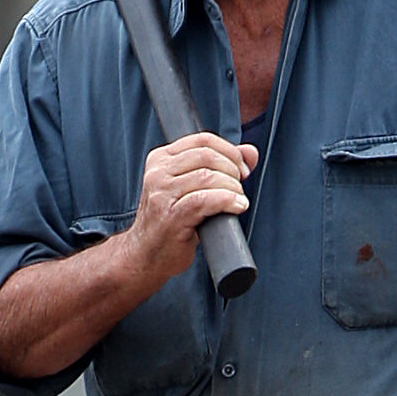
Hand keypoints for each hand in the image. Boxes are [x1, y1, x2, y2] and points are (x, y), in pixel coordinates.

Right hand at [124, 133, 255, 284]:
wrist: (146, 255)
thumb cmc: (171, 222)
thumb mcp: (192, 188)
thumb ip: (219, 166)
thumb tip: (250, 152)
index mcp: (160, 159)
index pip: (203, 140)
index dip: (230, 151)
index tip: (243, 168)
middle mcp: (157, 172)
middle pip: (207, 156)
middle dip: (232, 170)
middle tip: (240, 187)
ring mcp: (162, 193)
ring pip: (208, 177)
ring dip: (232, 188)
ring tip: (237, 201)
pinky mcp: (171, 215)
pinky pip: (206, 200)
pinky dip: (227, 201)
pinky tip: (236, 207)